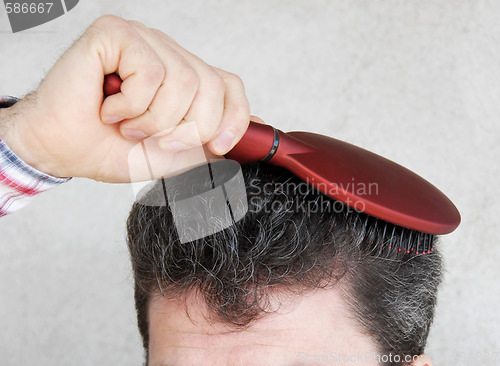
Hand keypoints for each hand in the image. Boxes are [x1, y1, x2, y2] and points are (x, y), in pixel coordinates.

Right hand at [0, 15, 249, 181]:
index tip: (217, 146)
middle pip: (210, 84)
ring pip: (183, 81)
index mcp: (183, 76)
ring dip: (153, 120)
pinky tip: (110, 107)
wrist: (65, 150)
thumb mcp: (175, 155)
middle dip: (185, 127)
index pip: (229, 84)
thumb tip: (260, 131)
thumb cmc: (112, 148)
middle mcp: (168, 53)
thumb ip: (213, 143)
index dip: (233, 118)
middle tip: (154, 139)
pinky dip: (132, 105)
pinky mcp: (117, 33)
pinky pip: (150, 72)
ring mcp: (144, 39)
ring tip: (128, 125)